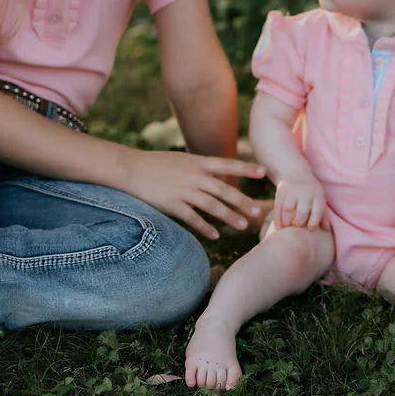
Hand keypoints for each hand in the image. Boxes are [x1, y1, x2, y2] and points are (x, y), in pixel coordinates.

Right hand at [124, 149, 267, 240]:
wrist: (130, 168)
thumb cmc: (157, 164)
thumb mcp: (183, 160)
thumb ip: (202, 168)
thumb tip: (221, 175)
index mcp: (198, 162)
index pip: (228, 164)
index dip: (246, 168)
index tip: (263, 172)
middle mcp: (194, 175)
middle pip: (224, 189)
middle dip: (243, 201)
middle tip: (259, 212)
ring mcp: (183, 190)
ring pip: (212, 205)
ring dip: (229, 216)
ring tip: (243, 226)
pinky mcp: (172, 204)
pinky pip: (192, 218)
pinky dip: (205, 227)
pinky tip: (215, 235)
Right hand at [273, 173, 327, 230]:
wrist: (295, 173)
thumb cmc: (310, 192)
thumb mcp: (319, 199)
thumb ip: (323, 215)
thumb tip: (327, 229)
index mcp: (317, 195)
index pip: (317, 211)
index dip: (314, 222)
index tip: (309, 229)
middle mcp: (304, 192)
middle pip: (302, 212)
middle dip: (298, 223)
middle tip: (296, 228)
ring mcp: (291, 191)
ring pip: (288, 210)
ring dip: (286, 222)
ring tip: (287, 228)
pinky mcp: (280, 191)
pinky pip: (277, 207)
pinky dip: (277, 219)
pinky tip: (278, 227)